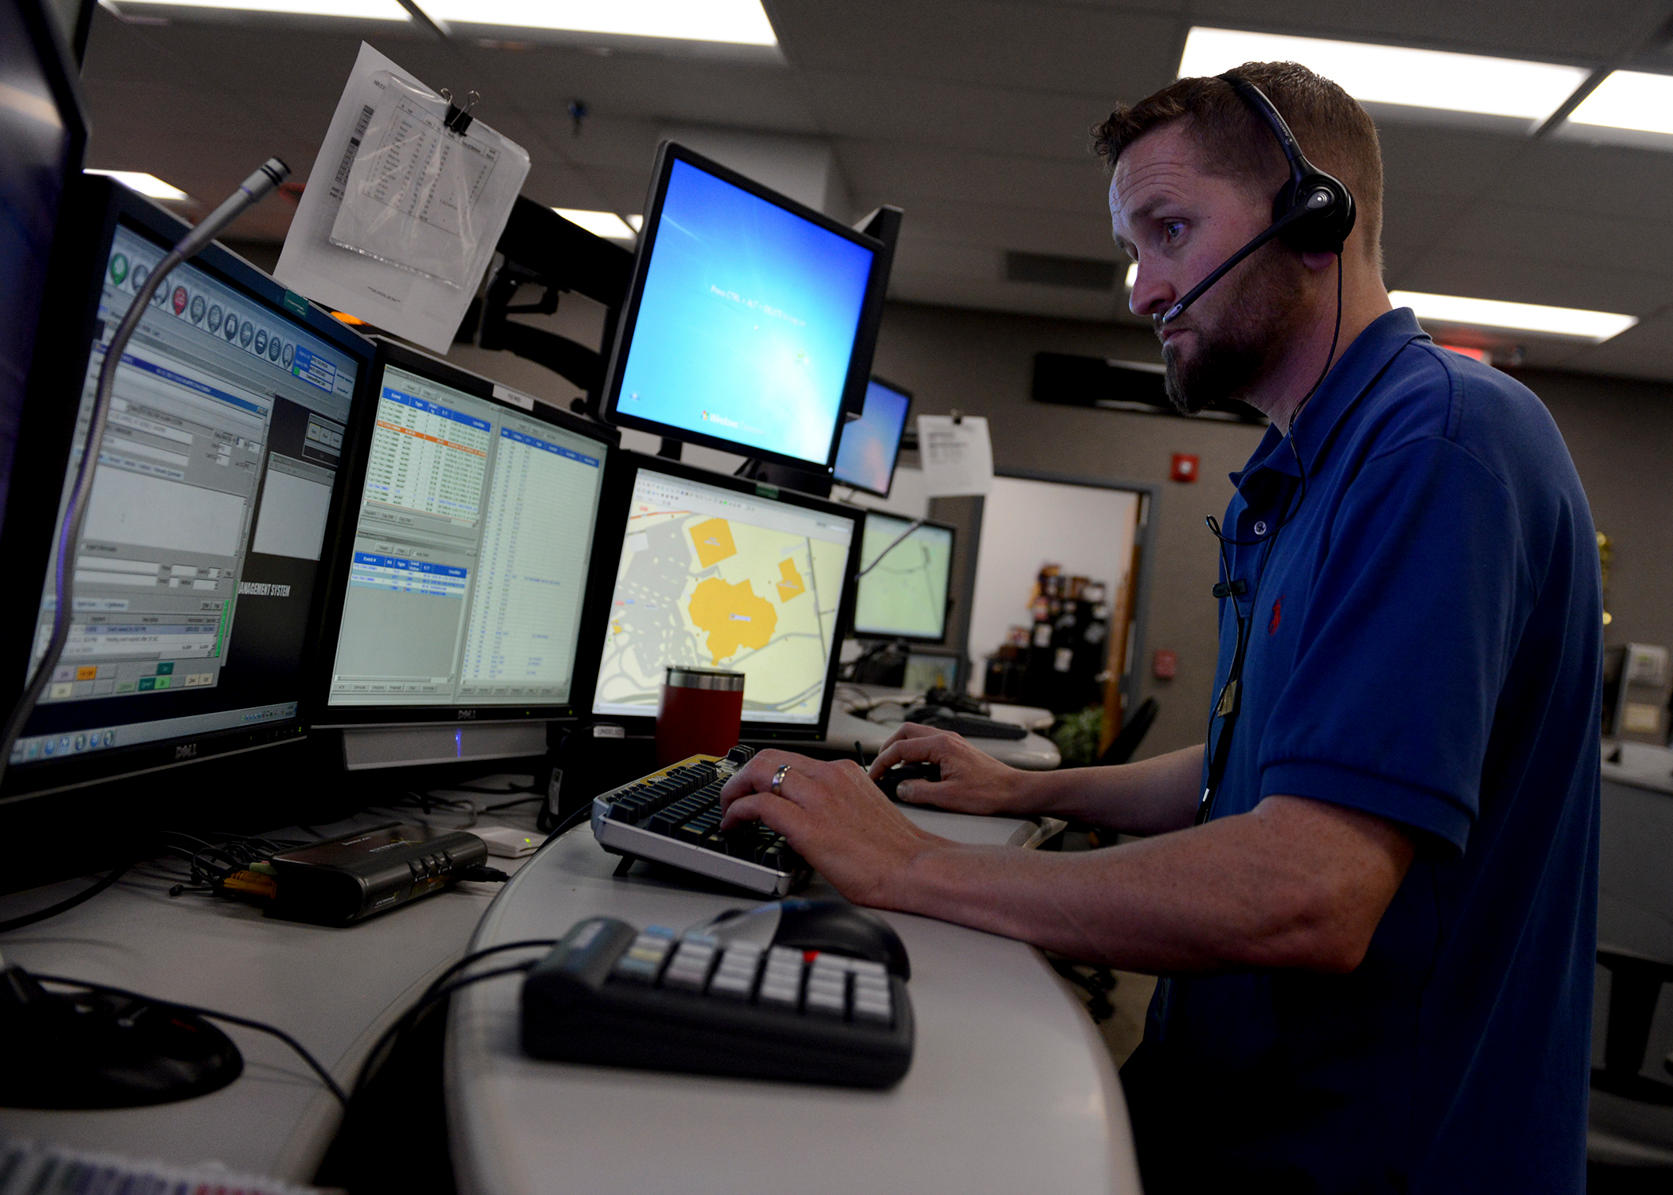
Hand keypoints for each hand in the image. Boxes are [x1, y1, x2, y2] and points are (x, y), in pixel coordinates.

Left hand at [719, 750, 942, 907]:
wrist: (915, 868)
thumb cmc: (896, 850)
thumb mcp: (863, 808)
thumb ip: (835, 802)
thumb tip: (809, 815)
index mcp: (843, 771)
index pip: (789, 757)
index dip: (761, 770)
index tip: (751, 785)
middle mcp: (829, 776)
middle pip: (767, 757)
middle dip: (741, 775)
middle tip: (732, 795)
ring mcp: (818, 798)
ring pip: (758, 772)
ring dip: (734, 791)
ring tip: (729, 810)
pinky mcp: (808, 825)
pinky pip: (758, 805)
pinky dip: (738, 811)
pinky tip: (734, 825)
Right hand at [867, 724, 1025, 816]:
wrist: (1016, 791)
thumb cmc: (990, 793)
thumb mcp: (948, 798)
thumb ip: (918, 792)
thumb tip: (900, 789)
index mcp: (941, 745)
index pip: (900, 748)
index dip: (882, 762)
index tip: (873, 777)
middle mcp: (946, 738)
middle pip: (906, 732)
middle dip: (888, 749)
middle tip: (880, 768)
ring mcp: (953, 742)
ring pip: (918, 736)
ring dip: (902, 750)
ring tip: (894, 770)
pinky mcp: (957, 750)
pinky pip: (929, 744)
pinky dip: (915, 754)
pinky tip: (915, 772)